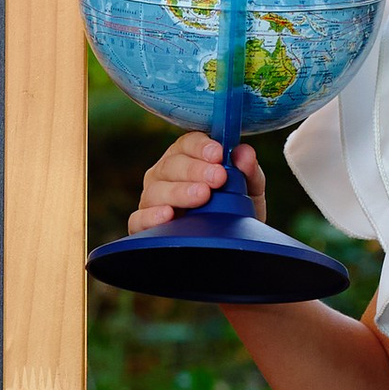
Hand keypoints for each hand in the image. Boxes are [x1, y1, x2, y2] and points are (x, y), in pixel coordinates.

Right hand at [133, 132, 266, 234]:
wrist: (231, 245)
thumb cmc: (234, 212)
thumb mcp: (248, 191)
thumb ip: (248, 171)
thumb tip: (244, 152)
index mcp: (187, 158)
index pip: (188, 144)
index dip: (201, 147)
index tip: (218, 154)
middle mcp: (165, 175)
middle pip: (171, 165)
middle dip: (195, 170)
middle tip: (218, 178)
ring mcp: (152, 199)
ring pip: (156, 190)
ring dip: (179, 191)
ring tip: (202, 196)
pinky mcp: (144, 225)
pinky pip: (140, 218)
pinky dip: (151, 216)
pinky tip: (168, 215)